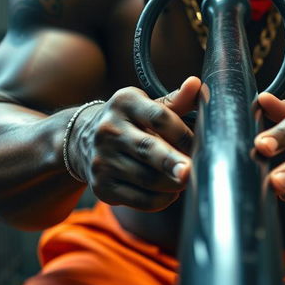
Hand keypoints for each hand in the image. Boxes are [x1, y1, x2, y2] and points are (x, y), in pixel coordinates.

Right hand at [69, 76, 200, 210]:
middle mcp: (109, 129)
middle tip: (191, 172)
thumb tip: (196, 84)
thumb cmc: (130, 122)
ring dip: (173, 183)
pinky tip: (171, 193)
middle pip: (148, 149)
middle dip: (172, 162)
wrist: (82, 141)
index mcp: (124, 102)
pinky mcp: (101, 186)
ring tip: (186, 180)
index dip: (183, 133)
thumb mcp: (148, 106)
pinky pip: (139, 199)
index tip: (201, 144)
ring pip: (146, 178)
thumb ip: (176, 100)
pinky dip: (161, 200)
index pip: (159, 117)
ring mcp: (102, 159)